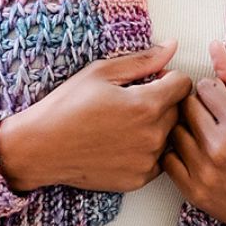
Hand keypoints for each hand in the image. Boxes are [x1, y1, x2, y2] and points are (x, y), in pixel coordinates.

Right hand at [0, 39, 192, 193]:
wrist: (42, 147)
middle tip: (132, 101)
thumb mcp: (102, 72)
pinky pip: (157, 159)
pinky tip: (121, 143)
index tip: (150, 80)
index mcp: (147, 105)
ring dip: (156, 126)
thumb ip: (144, 60)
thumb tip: (173, 46)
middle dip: (163, 101)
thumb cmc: (68, 105)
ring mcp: (147, 161)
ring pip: (169, 136)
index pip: (184, 84)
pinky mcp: (138, 179)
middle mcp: (153, 135)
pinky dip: (146, 150)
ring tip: (124, 123)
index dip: (168, 77)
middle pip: (179, 110)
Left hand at [159, 41, 225, 225]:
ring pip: (174, 130)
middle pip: (186, 106)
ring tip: (200, 134)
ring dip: (183, 128)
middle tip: (208, 116)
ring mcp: (204, 170)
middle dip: (195, 106)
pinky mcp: (193, 191)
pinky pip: (167, 159)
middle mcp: (220, 146)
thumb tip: (214, 46)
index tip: (218, 101)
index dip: (210, 91)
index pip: (203, 87)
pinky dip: (175, 153)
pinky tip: (192, 153)